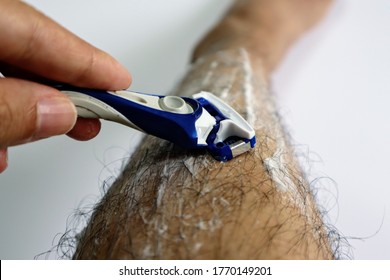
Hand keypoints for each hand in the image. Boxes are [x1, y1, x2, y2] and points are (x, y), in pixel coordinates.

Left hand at [0, 0, 131, 172]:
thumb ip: (8, 110)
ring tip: (63, 128)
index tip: (121, 82)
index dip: (86, 60)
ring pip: (4, 69)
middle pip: (26, 47)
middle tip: (100, 113)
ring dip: (36, 104)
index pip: (38, 33)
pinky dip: (3, 111)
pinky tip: (6, 140)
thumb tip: (59, 113)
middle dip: (67, 86)